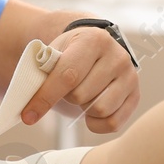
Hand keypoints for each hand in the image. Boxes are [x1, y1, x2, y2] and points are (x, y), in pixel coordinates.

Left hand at [21, 24, 140, 133]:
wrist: (95, 48)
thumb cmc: (69, 54)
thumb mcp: (54, 54)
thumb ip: (41, 75)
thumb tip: (27, 112)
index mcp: (93, 40)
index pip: (67, 76)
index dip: (44, 98)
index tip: (27, 116)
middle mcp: (117, 56)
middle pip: (81, 96)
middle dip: (66, 97)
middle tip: (66, 88)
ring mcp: (130, 76)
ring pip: (99, 110)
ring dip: (82, 109)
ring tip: (80, 96)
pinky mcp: (135, 96)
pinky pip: (113, 123)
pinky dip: (96, 124)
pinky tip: (89, 112)